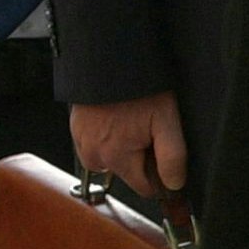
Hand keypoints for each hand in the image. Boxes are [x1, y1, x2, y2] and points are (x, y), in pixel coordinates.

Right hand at [72, 91, 192, 198]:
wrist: (109, 61)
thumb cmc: (137, 88)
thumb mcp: (167, 121)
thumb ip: (173, 158)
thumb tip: (174, 184)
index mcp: (116, 156)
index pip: (143, 188)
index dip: (158, 176)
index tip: (163, 157)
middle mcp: (94, 153)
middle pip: (124, 173)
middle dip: (138, 159)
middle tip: (146, 130)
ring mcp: (81, 140)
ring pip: (107, 160)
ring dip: (119, 150)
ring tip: (130, 123)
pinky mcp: (75, 127)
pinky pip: (93, 144)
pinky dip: (105, 137)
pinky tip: (116, 119)